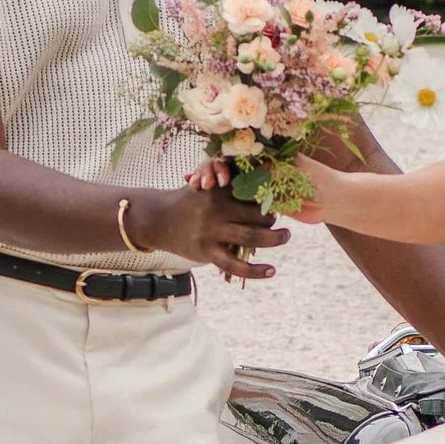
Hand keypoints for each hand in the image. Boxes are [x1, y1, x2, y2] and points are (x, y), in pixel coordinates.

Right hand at [131, 180, 290, 282]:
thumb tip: (267, 172)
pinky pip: (235, 265)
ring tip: (285, 236)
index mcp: (220, 190)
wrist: (159, 219)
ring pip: (252, 237)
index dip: (272, 196)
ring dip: (274, 239)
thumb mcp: (208, 184)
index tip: (283, 198)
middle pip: (257, 214)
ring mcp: (212, 232)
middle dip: (273, 218)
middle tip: (279, 220)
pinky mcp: (207, 252)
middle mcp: (217, 209)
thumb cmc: (191, 200)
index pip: (254, 191)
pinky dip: (255, 271)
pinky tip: (271, 271)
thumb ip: (232, 180)